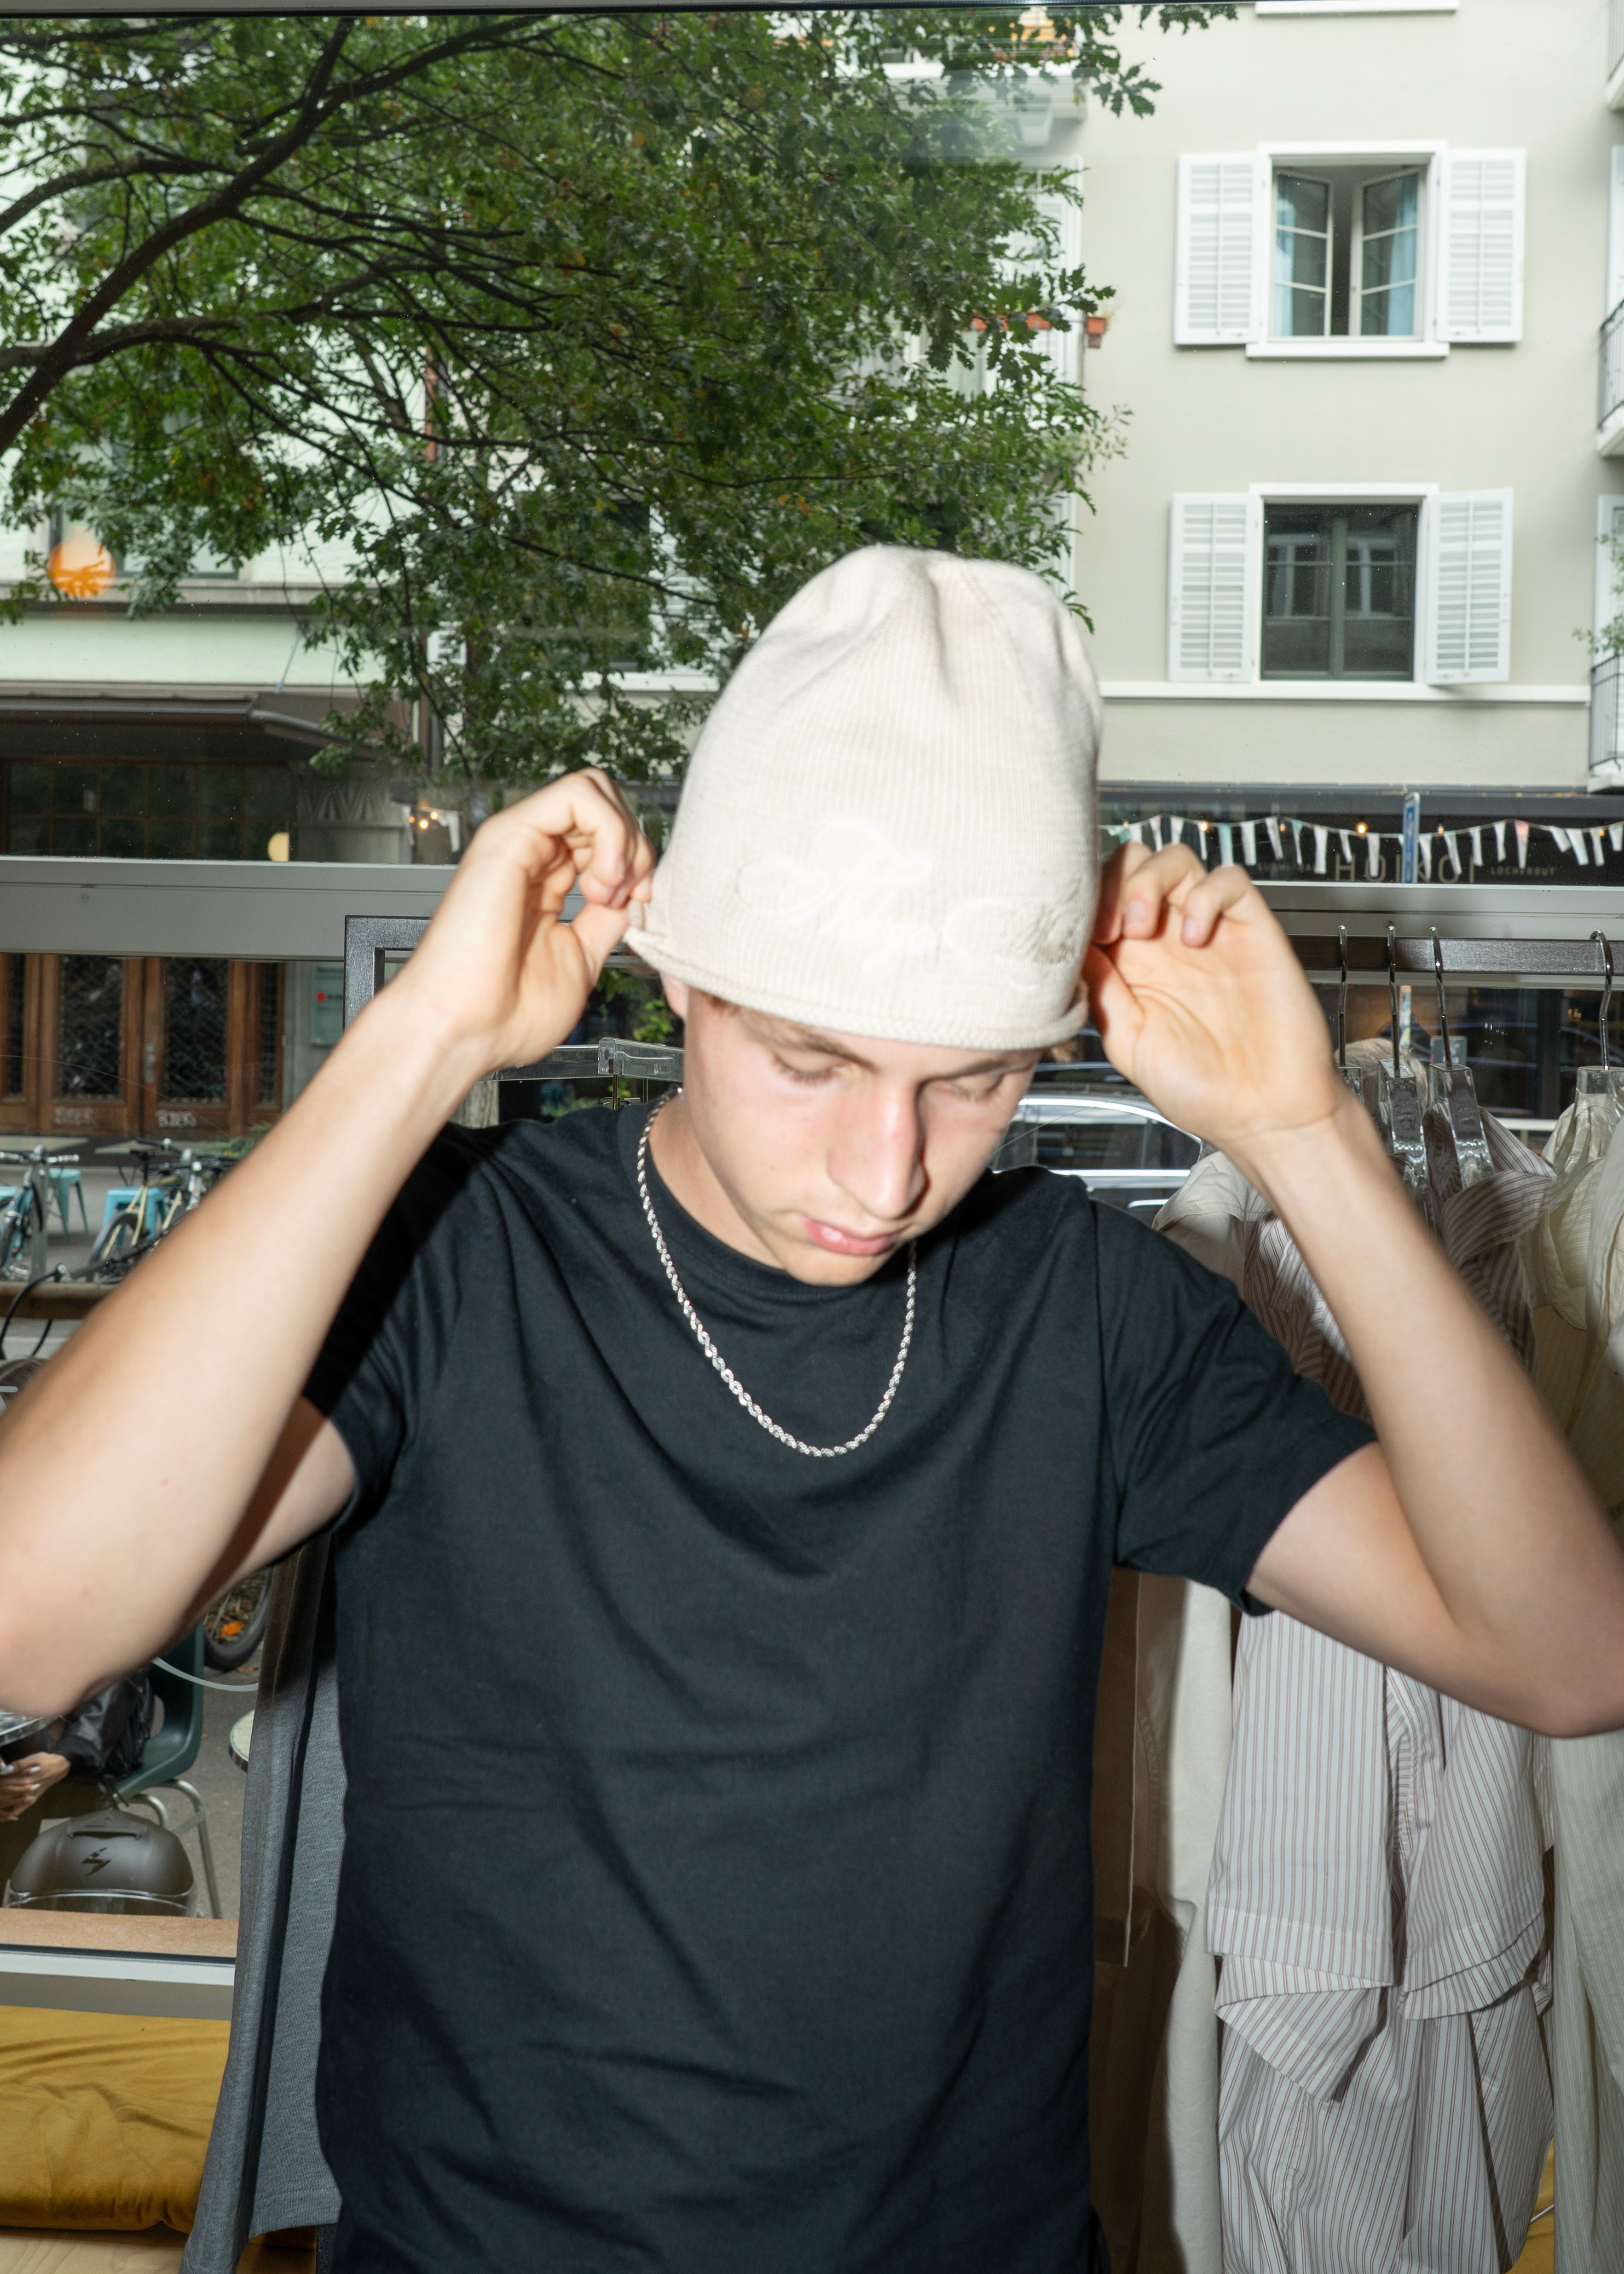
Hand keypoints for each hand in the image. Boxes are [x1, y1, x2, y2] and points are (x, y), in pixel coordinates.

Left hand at [0, 1751, 68, 1820]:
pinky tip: (11, 1817)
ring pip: (17, 1802)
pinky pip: (25, 1806)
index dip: (2, 1782)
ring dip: (7, 1805)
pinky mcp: (35, 1797)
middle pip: (12, 1793)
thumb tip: (6, 1769)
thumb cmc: (47, 1761)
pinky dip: (18, 1811)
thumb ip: (20, 1764)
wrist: (61, 1766)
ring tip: (0, 1810)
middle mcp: (29, 1789)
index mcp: (27, 1778)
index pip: (10, 1782)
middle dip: (3, 1794)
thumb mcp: (34, 1758)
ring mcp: (32, 1794)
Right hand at [383, 769, 655, 1083]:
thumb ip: (607, 920)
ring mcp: (520, 841)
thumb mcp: (582, 958)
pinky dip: (609, 830)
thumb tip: (635, 893)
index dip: (638, 863)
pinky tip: (602, 878)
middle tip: (627, 898)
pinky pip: (577, 794)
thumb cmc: (506, 1012)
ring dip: (623, 838)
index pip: (607, 837)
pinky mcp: (510, 833)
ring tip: (610, 890)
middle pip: (606, 805)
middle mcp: (533, 856)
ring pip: (595, 788)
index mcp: (547, 882)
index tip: (637, 908)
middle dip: (636, 846)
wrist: (464, 1029)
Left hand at [1085, 845, 1346, 1167]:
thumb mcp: (1129, 1043)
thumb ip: (1101, 993)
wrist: (1264, 1115)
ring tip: (1143, 927)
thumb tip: (1072, 951)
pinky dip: (1206, 894)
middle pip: (1134, 864)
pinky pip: (1230, 879)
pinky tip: (1194, 936)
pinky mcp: (1253, 931)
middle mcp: (1168, 942)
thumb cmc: (1202, 1091)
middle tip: (1111, 927)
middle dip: (1114, 880)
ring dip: (1150, 879)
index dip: (1085, 904)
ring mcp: (1210, 932)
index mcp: (1134, 965)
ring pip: (1177, 859)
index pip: (1102, 900)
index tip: (1079, 936)